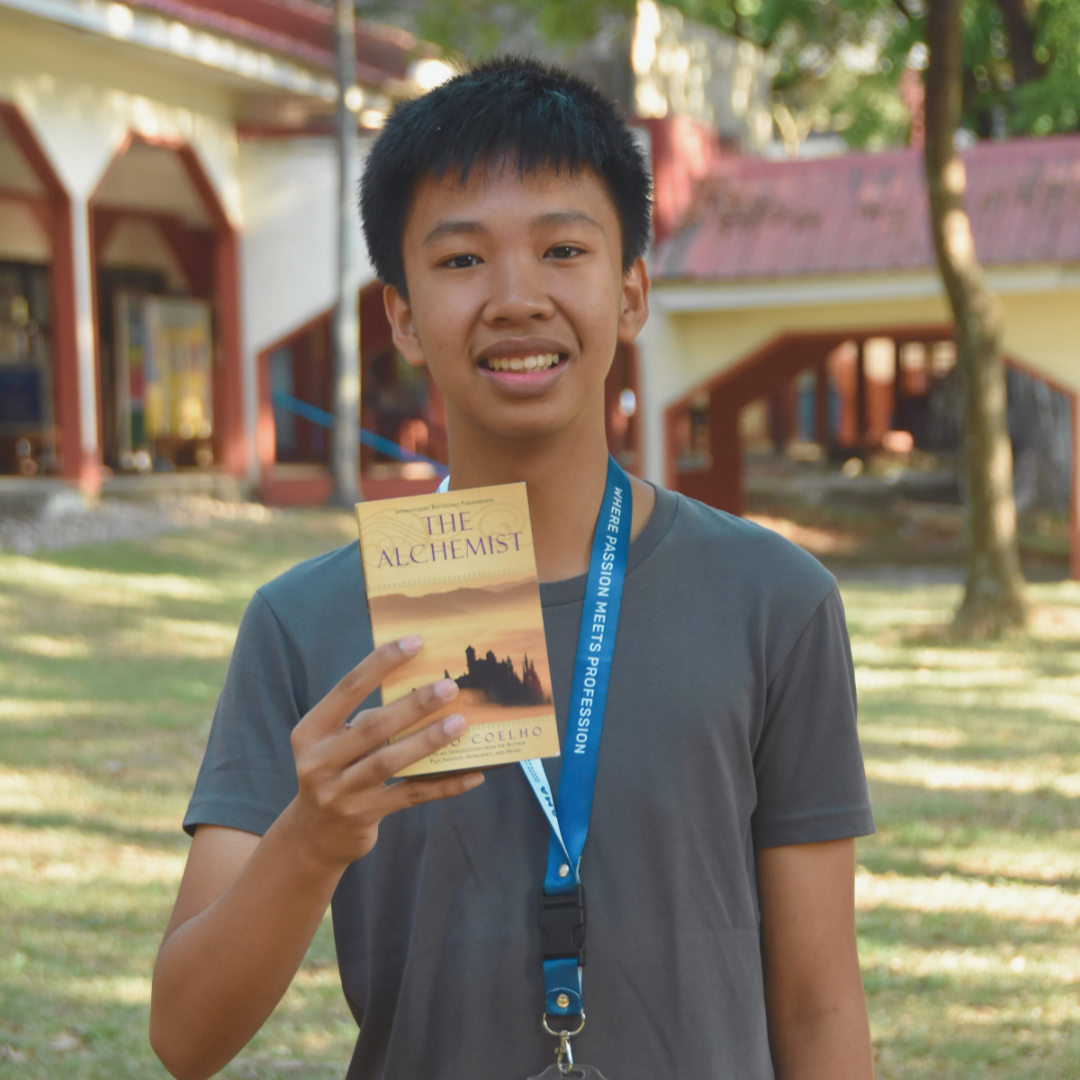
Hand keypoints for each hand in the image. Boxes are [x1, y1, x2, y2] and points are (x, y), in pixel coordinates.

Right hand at [287, 636, 482, 869]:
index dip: (381, 663)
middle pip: (373, 726)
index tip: (415, 642)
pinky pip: (411, 796)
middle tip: (449, 687)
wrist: (313, 834)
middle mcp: (319, 761)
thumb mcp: (334, 741)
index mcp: (311, 731)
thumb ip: (364, 718)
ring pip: (390, 762)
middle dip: (414, 705)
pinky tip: (473, 775)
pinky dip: (444, 785)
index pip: (348, 688)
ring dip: (428, 740)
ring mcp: (340, 792)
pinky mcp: (364, 816)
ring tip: (461, 723)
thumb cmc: (335, 771)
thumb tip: (423, 688)